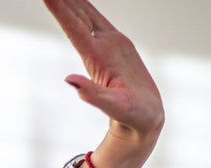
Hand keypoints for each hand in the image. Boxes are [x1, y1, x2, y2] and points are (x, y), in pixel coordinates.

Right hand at [45, 0, 163, 149]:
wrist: (150, 113)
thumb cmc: (134, 113)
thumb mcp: (115, 108)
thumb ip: (94, 95)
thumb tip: (69, 80)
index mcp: (104, 56)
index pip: (76, 29)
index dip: (60, 11)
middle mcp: (110, 42)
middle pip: (81, 14)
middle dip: (65, 0)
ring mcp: (114, 41)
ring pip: (88, 14)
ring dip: (73, 0)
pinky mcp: (116, 43)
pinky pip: (94, 20)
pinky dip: (82, 8)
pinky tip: (76, 3)